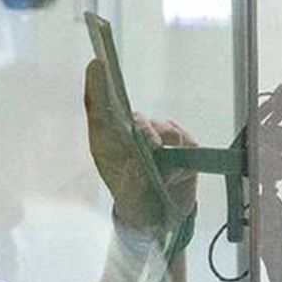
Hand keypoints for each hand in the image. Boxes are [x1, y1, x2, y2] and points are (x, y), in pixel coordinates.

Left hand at [84, 59, 197, 231]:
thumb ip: (133, 181)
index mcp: (108, 144)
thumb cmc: (137, 201)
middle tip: (151, 146)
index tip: (97, 64)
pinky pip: (184, 141)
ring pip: (163, 129)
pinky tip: (177, 174)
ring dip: (167, 150)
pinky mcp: (181, 143)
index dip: (97, 85)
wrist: (161, 218)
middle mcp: (131, 135)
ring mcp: (157, 136)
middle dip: (143, 128)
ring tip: (165, 174)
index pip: (99, 110)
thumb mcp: (131, 197)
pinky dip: (182, 156)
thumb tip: (139, 164)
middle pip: (134, 117)